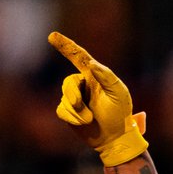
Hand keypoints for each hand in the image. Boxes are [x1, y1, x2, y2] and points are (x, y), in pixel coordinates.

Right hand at [48, 31, 147, 166]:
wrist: (115, 137)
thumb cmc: (120, 113)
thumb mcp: (119, 93)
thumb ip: (107, 76)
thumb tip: (90, 63)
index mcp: (94, 76)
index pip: (78, 57)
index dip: (65, 46)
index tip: (52, 36)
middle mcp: (82, 85)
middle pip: (68, 82)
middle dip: (74, 96)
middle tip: (83, 108)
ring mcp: (74, 98)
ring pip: (65, 99)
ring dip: (78, 111)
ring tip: (91, 119)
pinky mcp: (68, 113)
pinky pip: (61, 110)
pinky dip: (73, 118)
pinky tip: (85, 122)